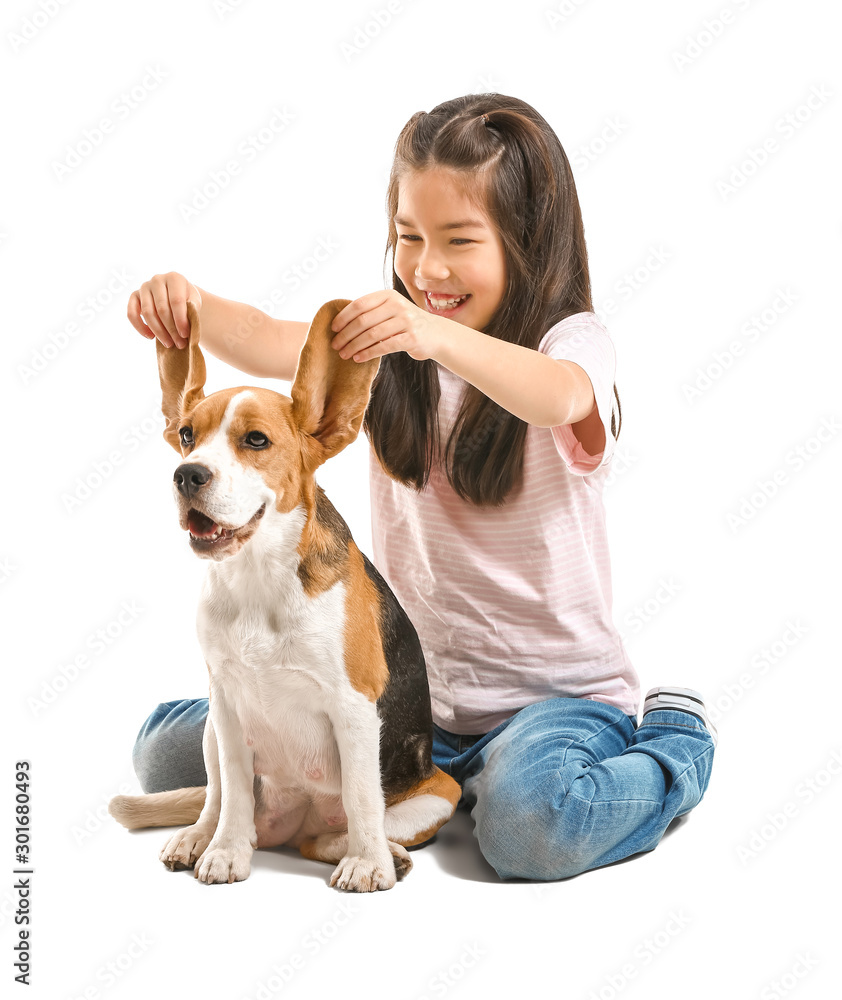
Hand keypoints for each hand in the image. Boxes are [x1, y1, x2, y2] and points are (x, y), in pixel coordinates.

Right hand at [127, 272, 202, 348]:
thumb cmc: (187, 300)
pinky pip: (132, 313)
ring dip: (158, 332)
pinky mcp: (134, 296)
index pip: (176, 301)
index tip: (185, 334)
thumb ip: (192, 310)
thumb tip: (185, 324)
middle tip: (179, 344)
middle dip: (171, 329)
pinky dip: (140, 327)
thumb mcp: (195, 302)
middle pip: (162, 309)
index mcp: (174, 278)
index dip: (180, 320)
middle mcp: (157, 279)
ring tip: (168, 343)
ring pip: (148, 313)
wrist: (176, 296)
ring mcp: (144, 287)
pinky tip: (151, 337)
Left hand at [330, 289, 444, 362]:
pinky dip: (368, 353)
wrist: (436, 334)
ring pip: (372, 335)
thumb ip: (372, 312)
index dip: (343, 317)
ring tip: (344, 354)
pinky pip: (384, 346)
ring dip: (354, 346)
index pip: (359, 305)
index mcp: (388, 296)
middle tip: (335, 345)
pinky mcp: (411, 338)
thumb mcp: (391, 311)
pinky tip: (358, 358)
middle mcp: (398, 305)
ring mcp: (406, 321)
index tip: (333, 329)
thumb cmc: (406, 324)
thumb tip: (340, 323)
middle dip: (346, 334)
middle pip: (363, 321)